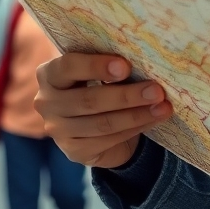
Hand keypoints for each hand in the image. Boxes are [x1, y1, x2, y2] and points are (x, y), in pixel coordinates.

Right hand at [34, 54, 172, 167]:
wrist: (97, 123)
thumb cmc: (100, 83)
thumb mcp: (100, 70)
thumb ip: (110, 64)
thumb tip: (143, 58)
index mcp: (50, 74)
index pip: (68, 67)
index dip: (96, 66)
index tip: (125, 66)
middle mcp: (47, 102)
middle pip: (89, 100)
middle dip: (126, 95)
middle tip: (157, 90)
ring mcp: (58, 130)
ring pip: (102, 123)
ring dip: (137, 115)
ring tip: (163, 106)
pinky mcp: (74, 150)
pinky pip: (109, 140)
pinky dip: (136, 127)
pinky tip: (154, 118)